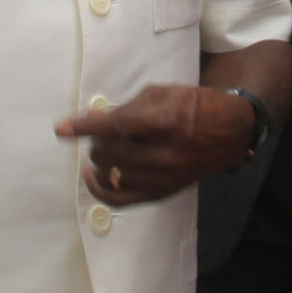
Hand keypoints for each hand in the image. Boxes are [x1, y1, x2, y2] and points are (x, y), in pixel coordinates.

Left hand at [54, 85, 254, 204]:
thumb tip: (95, 118)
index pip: (114, 126)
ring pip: (111, 173)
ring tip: (105, 148)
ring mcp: (163, 176)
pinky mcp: (162, 192)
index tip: (61, 128)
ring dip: (100, 159)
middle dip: (97, 139)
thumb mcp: (165, 93)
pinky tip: (94, 176)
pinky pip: (121, 199)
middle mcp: (164, 153)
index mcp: (165, 122)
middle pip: (108, 151)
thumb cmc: (196, 106)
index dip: (84, 127)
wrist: (230, 132)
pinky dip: (101, 189)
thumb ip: (129, 106)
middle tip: (103, 131)